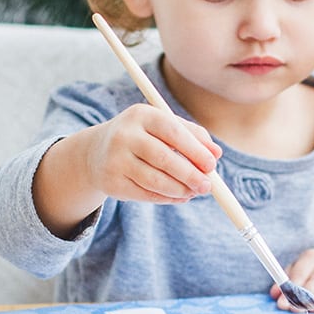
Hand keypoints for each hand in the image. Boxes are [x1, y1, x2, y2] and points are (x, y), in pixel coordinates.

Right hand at [36, 104, 223, 235]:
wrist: (97, 152)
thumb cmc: (142, 136)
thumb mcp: (163, 127)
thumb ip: (192, 135)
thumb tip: (216, 153)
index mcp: (141, 115)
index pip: (173, 132)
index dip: (195, 150)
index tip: (212, 164)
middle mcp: (124, 135)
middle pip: (163, 158)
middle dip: (190, 175)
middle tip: (208, 186)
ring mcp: (115, 160)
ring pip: (155, 180)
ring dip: (180, 190)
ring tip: (195, 192)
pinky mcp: (112, 183)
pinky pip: (145, 194)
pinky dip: (167, 198)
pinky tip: (180, 197)